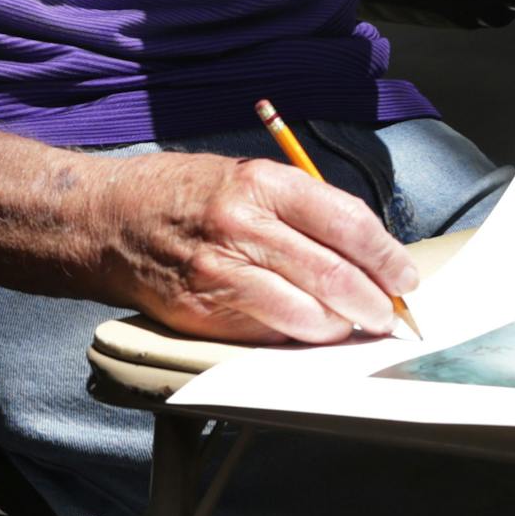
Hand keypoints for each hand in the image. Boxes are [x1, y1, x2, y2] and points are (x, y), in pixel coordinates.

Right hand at [87, 150, 417, 344]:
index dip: (387, 255)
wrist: (109, 219)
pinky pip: (270, 335)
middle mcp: (243, 227)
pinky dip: (298, 338)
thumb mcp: (245, 177)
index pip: (347, 222)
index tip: (405, 275)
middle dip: (376, 301)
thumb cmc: (185, 195)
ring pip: (308, 315)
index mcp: (262, 184)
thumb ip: (301, 209)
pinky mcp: (203, 314)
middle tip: (391, 312)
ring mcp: (221, 274)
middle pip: (335, 275)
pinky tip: (308, 331)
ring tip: (353, 326)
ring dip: (341, 327)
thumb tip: (364, 250)